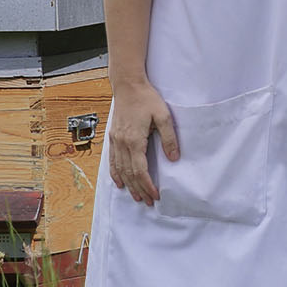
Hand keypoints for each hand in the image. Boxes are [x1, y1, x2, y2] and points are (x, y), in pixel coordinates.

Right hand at [106, 81, 177, 205]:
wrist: (128, 85)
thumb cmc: (147, 99)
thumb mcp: (163, 116)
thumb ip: (169, 138)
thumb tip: (173, 158)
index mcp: (134, 140)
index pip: (140, 169)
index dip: (148, 184)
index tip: (155, 195)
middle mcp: (122, 143)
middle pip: (129, 173)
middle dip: (139, 189)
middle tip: (148, 202)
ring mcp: (115, 140)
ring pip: (119, 169)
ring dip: (128, 184)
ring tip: (136, 196)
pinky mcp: (113, 137)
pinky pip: (112, 160)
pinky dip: (115, 173)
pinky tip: (119, 181)